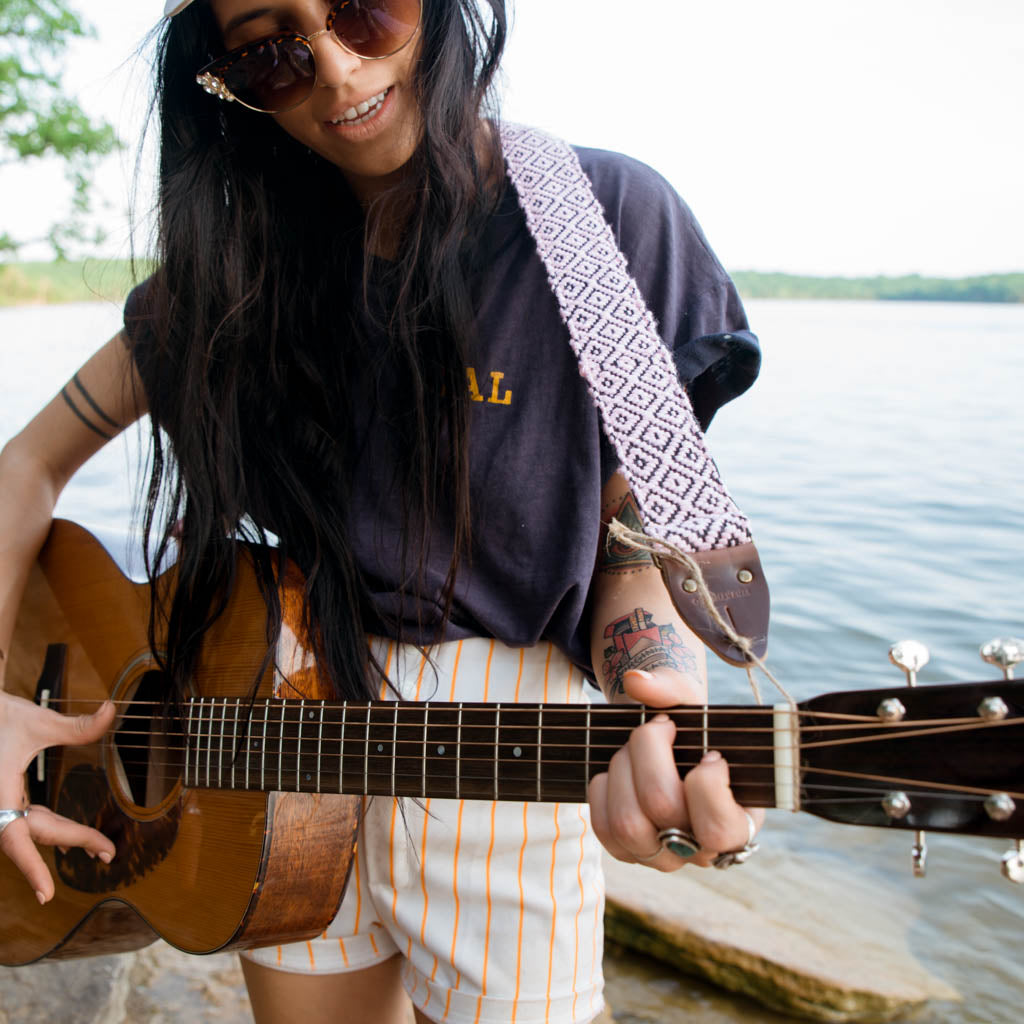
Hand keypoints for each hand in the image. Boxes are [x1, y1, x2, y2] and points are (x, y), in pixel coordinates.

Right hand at [0, 690, 115, 902]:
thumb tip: (112, 710)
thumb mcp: (37, 721)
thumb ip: (76, 725)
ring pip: (29, 831)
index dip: (31, 868)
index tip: (46, 895)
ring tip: (97, 847)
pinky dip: (46, 829)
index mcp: (0, 795)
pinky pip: (22, 824)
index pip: (15, 839)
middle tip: (108, 852)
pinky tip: (66, 839)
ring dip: (61, 836)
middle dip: (73, 840)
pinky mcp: (2, 802)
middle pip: (34, 834)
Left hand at [588, 666, 763, 870]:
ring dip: (623, 768)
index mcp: (738, 824)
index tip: (710, 752)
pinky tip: (619, 770)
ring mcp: (663, 857)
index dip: (707, 783)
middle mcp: (702, 851)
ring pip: (627, 821)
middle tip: (659, 730)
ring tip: (634, 750)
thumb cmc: (692, 728)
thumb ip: (670, 686)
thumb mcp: (692, 704)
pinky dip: (603, 788)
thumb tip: (636, 681)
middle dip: (649, 752)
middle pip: (662, 807)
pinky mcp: (628, 853)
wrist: (669, 747)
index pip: (718, 828)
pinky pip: (603, 826)